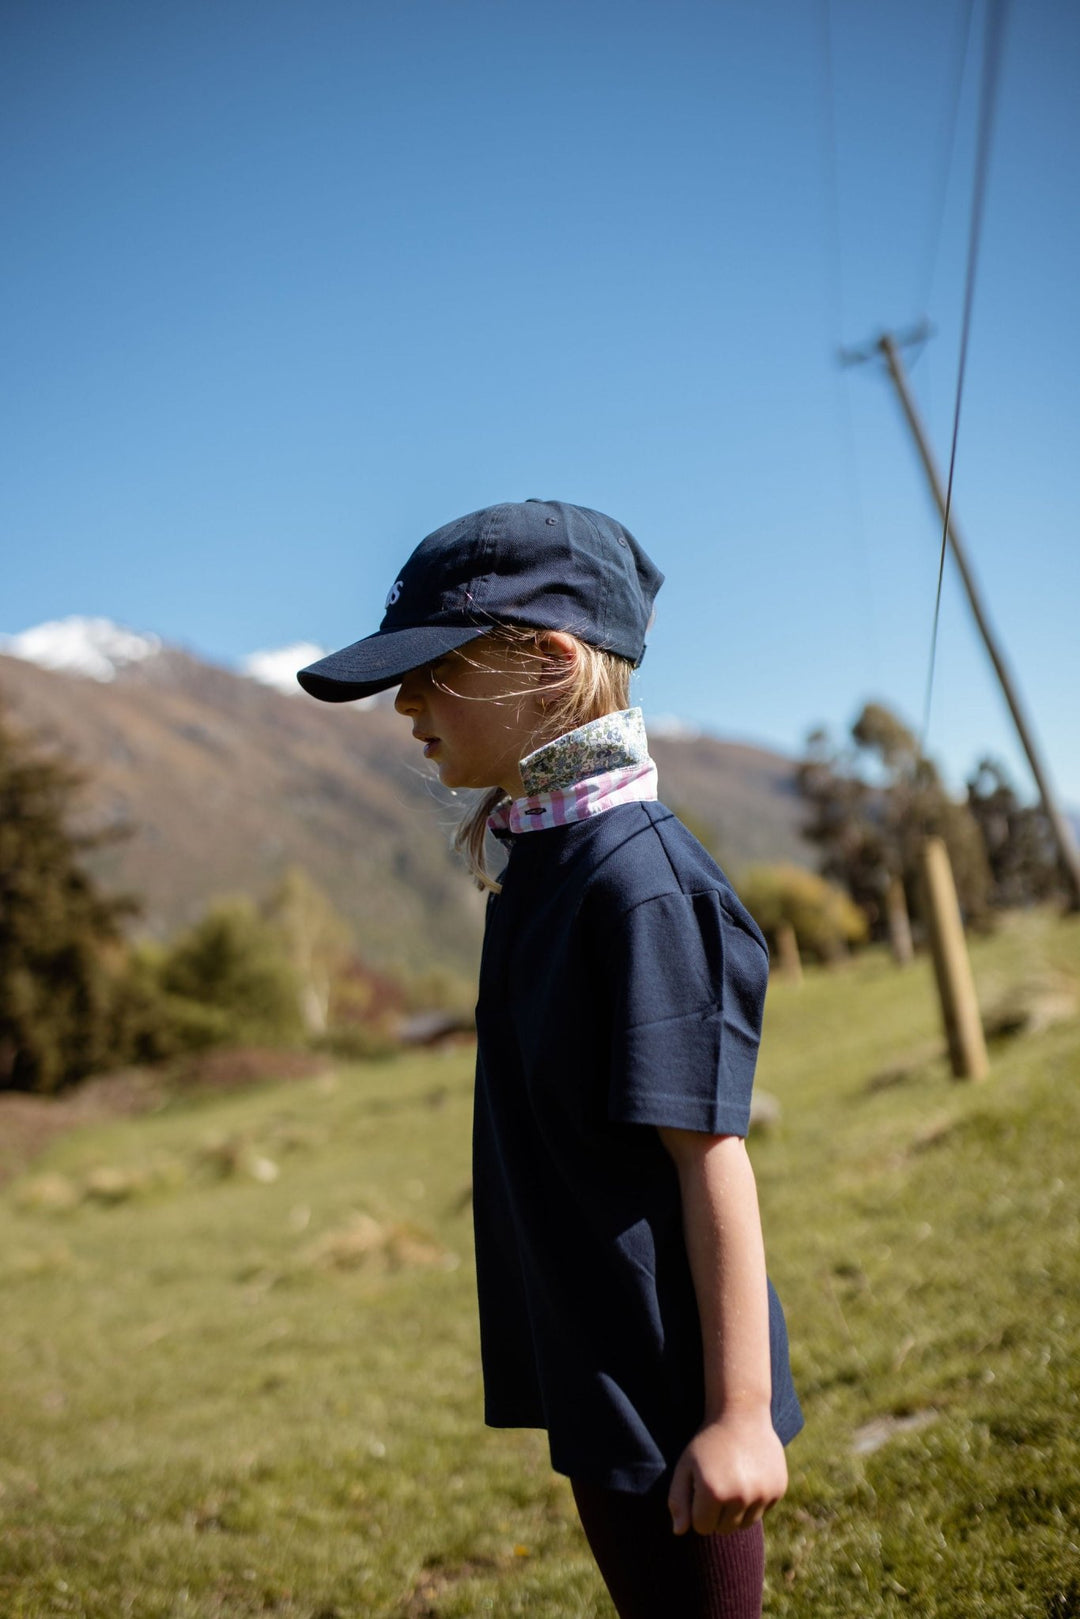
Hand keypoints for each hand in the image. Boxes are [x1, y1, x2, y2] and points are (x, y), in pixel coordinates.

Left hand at [668, 1410, 787, 1535]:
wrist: (741, 1414)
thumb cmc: (708, 1442)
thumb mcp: (685, 1466)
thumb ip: (678, 1500)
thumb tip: (679, 1532)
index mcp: (713, 1493)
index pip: (702, 1528)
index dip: (698, 1510)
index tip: (700, 1488)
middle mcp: (740, 1497)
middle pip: (724, 1529)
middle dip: (717, 1513)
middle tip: (717, 1482)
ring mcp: (762, 1494)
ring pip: (745, 1524)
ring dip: (737, 1510)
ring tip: (732, 1480)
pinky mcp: (778, 1489)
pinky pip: (762, 1511)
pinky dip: (755, 1501)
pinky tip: (749, 1475)